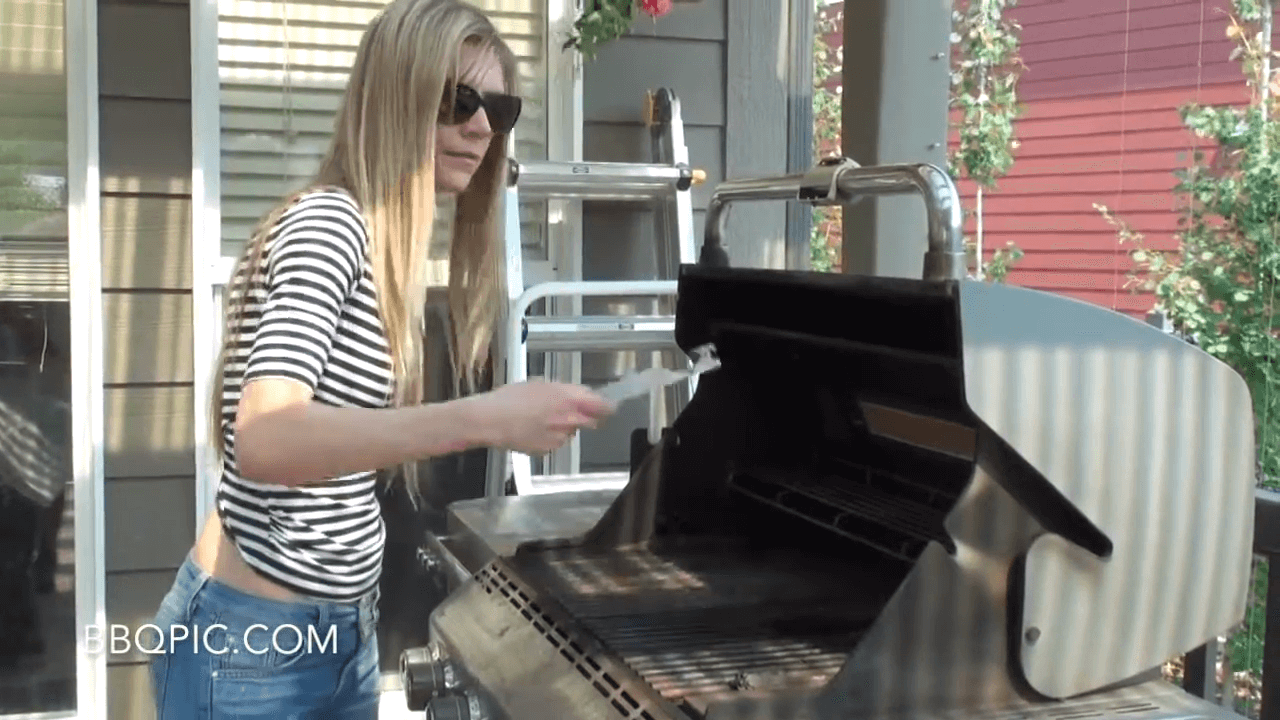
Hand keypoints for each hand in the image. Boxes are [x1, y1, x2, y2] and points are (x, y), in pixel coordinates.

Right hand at [464, 379, 616, 454]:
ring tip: (540, 419)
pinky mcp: (547, 450)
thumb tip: (582, 396)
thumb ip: (566, 391)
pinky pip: (556, 442)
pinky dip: (549, 437)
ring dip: (564, 427)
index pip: (602, 406)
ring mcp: (559, 438)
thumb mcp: (541, 385)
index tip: (608, 406)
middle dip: (584, 417)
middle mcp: (568, 420)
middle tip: (568, 411)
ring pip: (571, 432)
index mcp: (568, 399)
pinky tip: (532, 429)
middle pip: (590, 421)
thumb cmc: (511, 398)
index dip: (606, 406)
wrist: (489, 420)